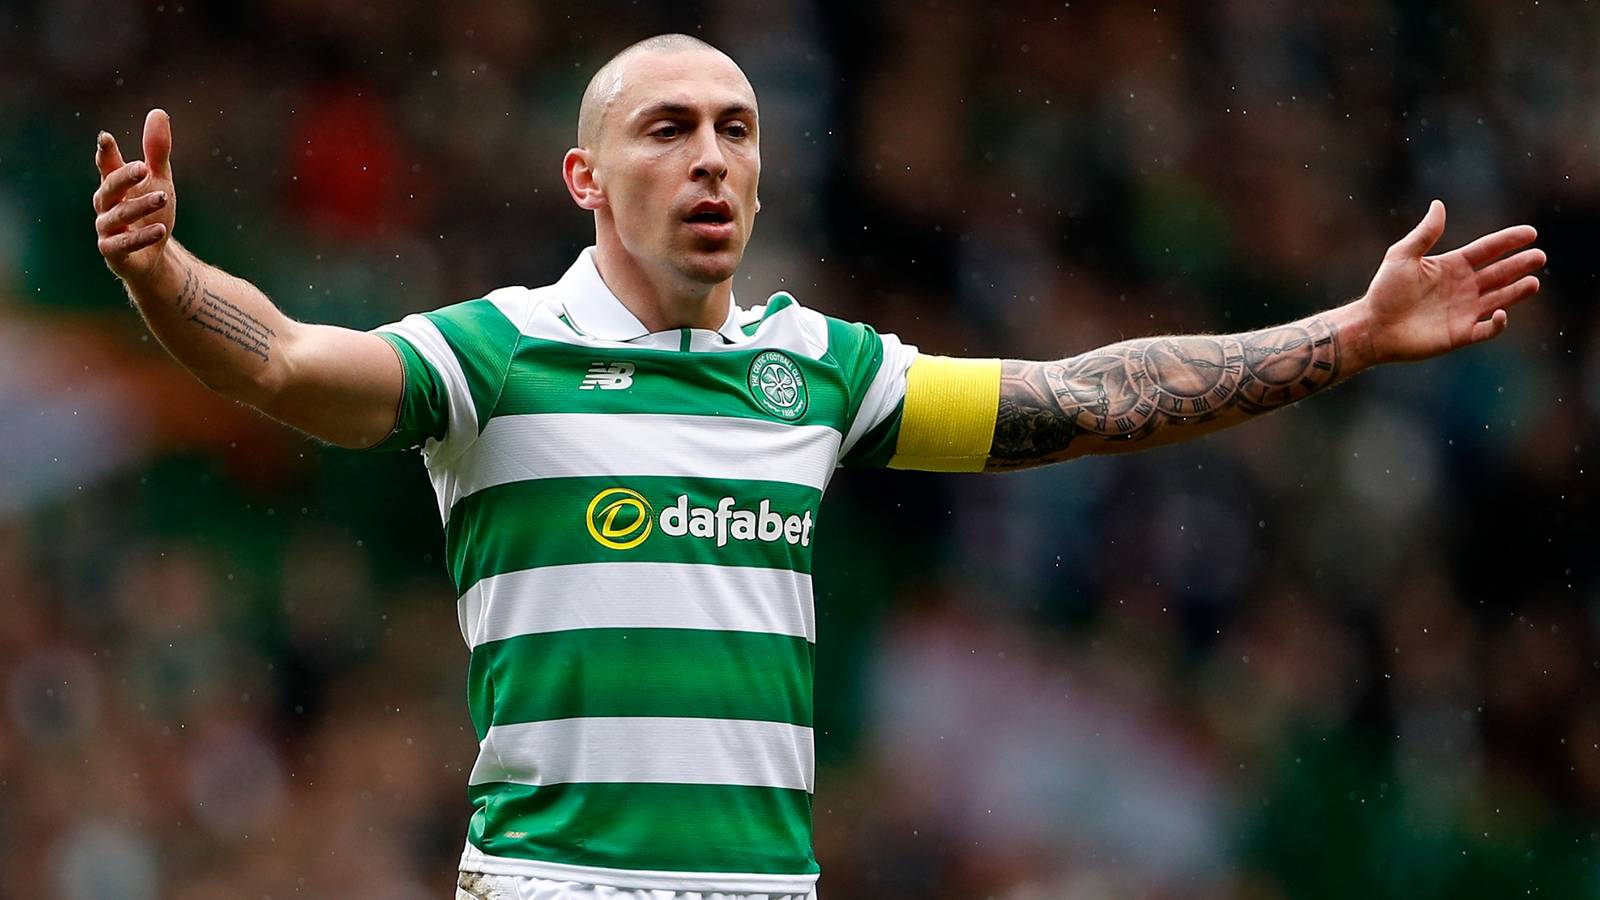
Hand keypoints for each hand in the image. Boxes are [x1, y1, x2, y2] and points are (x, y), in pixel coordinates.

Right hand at [93, 109, 176, 283]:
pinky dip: (141, 237)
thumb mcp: (159, 180)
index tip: (106, 139)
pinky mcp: (114, 253)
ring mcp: (107, 230)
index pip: (106, 166)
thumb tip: (158, 112)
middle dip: (124, 178)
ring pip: (118, 216)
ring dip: (140, 207)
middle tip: (143, 167)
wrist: (153, 257)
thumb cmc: (150, 213)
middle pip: (109, 188)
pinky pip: (123, 245)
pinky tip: (160, 229)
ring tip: (163, 198)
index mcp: (114, 185)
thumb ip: (156, 151)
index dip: (105, 153)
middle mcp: (106, 206)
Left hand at [1357, 200, 1543, 363]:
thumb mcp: (1402, 256)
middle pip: (1499, 273)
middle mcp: (1462, 288)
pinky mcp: (1460, 334)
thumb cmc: (1384, 291)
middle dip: (1519, 265)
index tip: (1531, 233)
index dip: (1508, 241)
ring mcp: (1463, 311)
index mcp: (1451, 266)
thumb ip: (1425, 233)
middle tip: (1539, 257)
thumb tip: (1439, 204)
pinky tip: (1501, 313)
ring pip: (1499, 299)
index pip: (1487, 250)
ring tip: (1533, 282)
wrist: (1372, 327)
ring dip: (1517, 291)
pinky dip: (1497, 324)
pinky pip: (1486, 330)